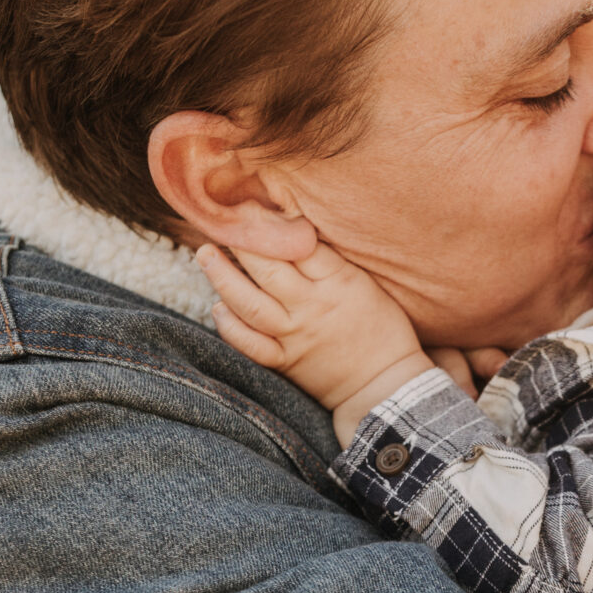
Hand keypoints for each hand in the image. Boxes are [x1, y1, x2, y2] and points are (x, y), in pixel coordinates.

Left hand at [198, 239, 430, 427]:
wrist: (386, 385)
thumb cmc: (383, 330)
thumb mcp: (365, 284)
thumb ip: (330, 261)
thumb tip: (293, 233)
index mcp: (338, 282)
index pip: (298, 245)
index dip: (271, 223)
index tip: (252, 207)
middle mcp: (312, 307)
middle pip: (268, 270)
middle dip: (241, 244)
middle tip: (221, 224)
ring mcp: (296, 336)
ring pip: (251, 304)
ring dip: (223, 278)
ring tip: (206, 255)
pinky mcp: (286, 362)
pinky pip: (250, 344)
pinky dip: (230, 327)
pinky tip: (218, 308)